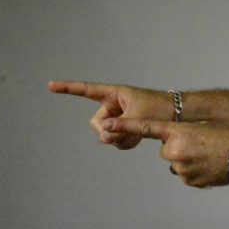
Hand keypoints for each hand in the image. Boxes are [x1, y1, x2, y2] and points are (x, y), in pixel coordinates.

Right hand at [48, 81, 173, 148]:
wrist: (178, 115)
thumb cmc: (161, 108)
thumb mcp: (139, 117)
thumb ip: (119, 128)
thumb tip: (104, 136)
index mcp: (115, 94)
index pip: (87, 90)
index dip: (68, 89)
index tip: (50, 85)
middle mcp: (113, 105)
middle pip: (96, 123)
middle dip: (107, 132)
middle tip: (123, 133)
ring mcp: (118, 117)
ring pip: (106, 135)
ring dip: (119, 139)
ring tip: (137, 134)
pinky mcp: (125, 127)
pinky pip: (115, 140)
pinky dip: (124, 143)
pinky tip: (138, 140)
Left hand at [103, 118, 228, 187]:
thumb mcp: (203, 128)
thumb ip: (183, 136)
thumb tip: (173, 151)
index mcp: (178, 132)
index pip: (147, 128)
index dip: (125, 126)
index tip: (106, 124)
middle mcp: (175, 150)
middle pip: (168, 151)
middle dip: (180, 149)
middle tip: (202, 146)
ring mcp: (182, 168)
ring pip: (178, 164)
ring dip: (190, 162)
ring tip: (210, 157)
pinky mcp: (190, 181)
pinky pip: (188, 176)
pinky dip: (197, 172)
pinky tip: (212, 167)